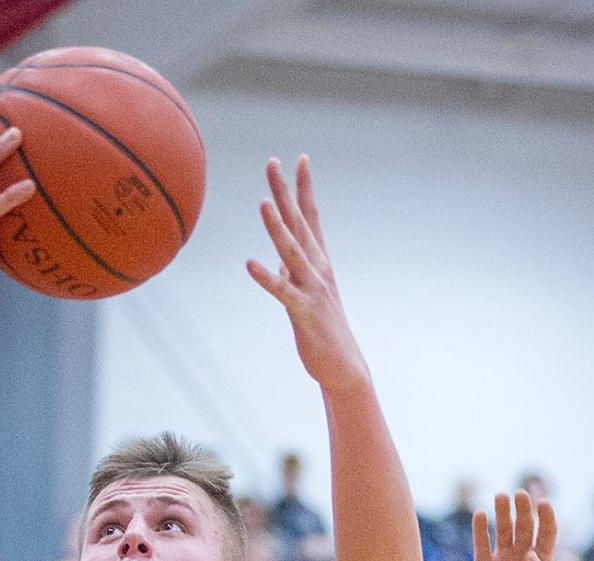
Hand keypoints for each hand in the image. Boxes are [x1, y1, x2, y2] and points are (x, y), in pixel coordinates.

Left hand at [247, 156, 367, 394]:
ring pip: (292, 252)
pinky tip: (250, 264)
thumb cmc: (324, 331)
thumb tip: (278, 254)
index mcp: (319, 262)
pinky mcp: (304, 313)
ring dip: (277, 227)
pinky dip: (266, 277)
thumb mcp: (307, 293)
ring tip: (263, 203)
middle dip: (286, 193)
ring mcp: (312, 290)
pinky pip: (282, 292)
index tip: (299, 158)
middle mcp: (318, 270)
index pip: (312, 217)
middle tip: (273, 162)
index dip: (304, 188)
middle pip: (299, 224)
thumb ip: (294, 271)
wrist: (344, 367)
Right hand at [473, 492, 557, 560]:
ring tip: (500, 496)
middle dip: (522, 509)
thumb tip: (531, 555)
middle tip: (519, 494)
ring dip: (502, 513)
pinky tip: (480, 514)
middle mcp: (523, 555)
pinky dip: (480, 529)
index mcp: (542, 560)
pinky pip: (482, 544)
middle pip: (524, 526)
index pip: (546, 532)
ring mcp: (502, 559)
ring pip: (503, 530)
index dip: (546, 517)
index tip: (544, 503)